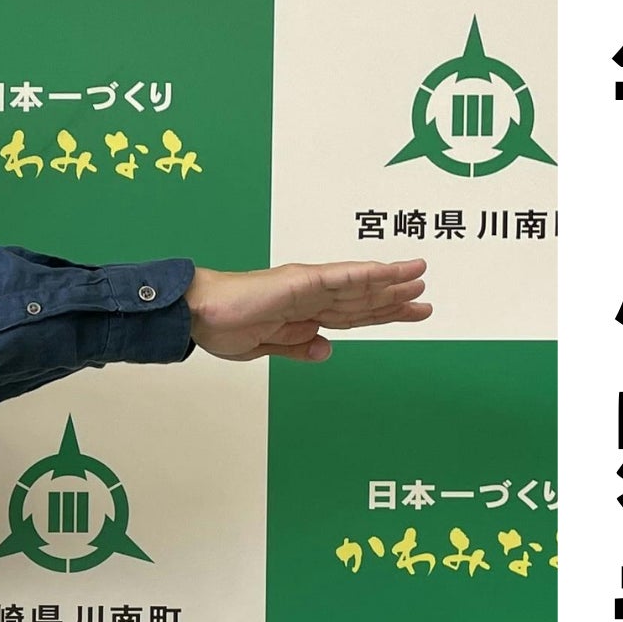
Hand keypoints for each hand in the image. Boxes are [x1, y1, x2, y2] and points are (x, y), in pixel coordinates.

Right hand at [185, 258, 430, 362]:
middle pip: (362, 299)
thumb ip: (297, 347)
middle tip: (425, 297)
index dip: (384, 313)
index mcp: (303, 311)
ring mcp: (307, 286)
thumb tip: (327, 349)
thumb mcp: (268, 347)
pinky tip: (391, 272)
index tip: (410, 313)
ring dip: (391, 282)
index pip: (353, 314)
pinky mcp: (300, 281)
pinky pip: (341, 277)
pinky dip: (368, 274)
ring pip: (359, 285)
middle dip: (395, 299)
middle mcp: (310, 294)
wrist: (197, 315)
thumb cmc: (222, 326)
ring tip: (419, 277)